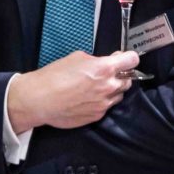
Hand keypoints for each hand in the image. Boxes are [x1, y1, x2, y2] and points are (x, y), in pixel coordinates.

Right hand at [6, 50, 138, 133]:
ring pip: (119, 95)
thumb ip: (97, 60)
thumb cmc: (55, 74)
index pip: (132, 60)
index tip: (124, 58)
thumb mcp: (77, 57)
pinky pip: (106, 106)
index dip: (129, 58)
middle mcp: (109, 87)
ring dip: (112, 89)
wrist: (40, 99)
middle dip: (121, 75)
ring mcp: (104, 104)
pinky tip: (86, 99)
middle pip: (128, 79)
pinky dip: (101, 101)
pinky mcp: (97, 116)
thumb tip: (106, 63)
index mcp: (105, 68)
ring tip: (96, 87)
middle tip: (107, 73)